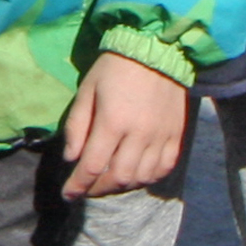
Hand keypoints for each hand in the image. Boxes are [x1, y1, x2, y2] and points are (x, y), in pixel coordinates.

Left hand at [59, 50, 189, 198]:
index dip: (78, 185)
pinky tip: (135, 176)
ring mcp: (162, 136)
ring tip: (107, 183)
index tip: (67, 195)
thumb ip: (76, 126)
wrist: (157, 50)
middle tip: (86, 189)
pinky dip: (148, 178)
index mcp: (113, 122)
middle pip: (118, 177)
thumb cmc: (114, 69)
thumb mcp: (86, 91)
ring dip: (121, 186)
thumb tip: (71, 158)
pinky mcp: (177, 135)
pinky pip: (165, 168)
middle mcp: (139, 134)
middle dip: (97, 189)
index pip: (92, 166)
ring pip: (142, 177)